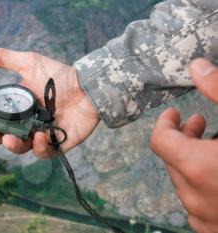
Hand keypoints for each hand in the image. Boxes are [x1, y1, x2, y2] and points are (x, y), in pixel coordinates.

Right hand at [0, 44, 99, 158]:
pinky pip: (43, 152)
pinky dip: (40, 146)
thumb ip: (2, 58)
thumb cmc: (59, 76)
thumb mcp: (29, 63)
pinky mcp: (55, 144)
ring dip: (11, 146)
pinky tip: (42, 135)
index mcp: (12, 106)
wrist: (89, 86)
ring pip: (17, 148)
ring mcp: (37, 134)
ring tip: (11, 139)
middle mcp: (22, 122)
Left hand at [150, 59, 217, 232]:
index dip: (165, 122)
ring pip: (185, 182)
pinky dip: (205, 183)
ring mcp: (206, 219)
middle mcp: (196, 197)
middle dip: (182, 137)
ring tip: (215, 144)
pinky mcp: (216, 230)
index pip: (160, 141)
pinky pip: (199, 204)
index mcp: (198, 168)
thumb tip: (197, 68)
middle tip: (199, 122)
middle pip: (172, 159)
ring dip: (193, 159)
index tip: (175, 113)